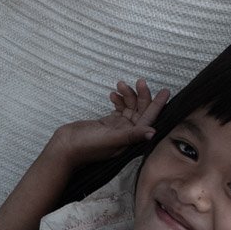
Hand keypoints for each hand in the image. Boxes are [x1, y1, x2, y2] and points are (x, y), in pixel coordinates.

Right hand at [45, 79, 170, 167]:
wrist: (64, 148)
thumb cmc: (86, 147)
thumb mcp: (111, 140)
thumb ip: (131, 136)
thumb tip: (153, 133)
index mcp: (130, 139)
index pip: (148, 119)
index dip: (157, 106)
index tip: (166, 91)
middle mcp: (126, 134)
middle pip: (140, 111)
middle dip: (141, 96)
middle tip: (140, 81)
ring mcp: (117, 128)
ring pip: (130, 108)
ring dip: (128, 95)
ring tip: (121, 85)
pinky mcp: (107, 124)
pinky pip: (119, 109)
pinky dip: (118, 100)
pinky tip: (113, 94)